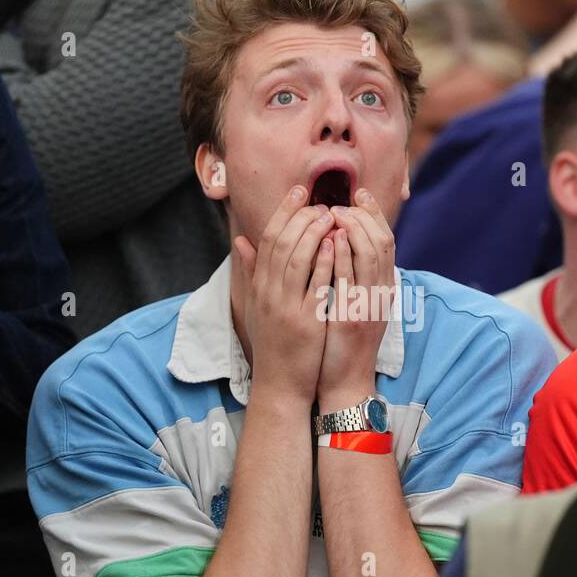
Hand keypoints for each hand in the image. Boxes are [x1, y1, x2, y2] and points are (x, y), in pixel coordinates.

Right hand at [235, 186, 335, 401]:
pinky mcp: (305, 323)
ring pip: (295, 259)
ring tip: (330, 213)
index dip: (283, 211)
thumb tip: (241, 239)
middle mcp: (267, 294)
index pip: (267, 239)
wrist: (279, 385)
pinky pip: (314, 285)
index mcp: (259, 287)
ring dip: (313, 232)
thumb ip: (252, 271)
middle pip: (280, 243)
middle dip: (299, 215)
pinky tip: (335, 243)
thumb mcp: (256, 305)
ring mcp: (285, 308)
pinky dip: (323, 261)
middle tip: (319, 198)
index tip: (299, 191)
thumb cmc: (273, 344)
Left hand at [318, 189, 394, 408]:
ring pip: (371, 255)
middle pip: (382, 242)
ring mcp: (369, 305)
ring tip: (335, 212)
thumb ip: (352, 275)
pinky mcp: (353, 317)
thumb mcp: (355, 305)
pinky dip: (344, 255)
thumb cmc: (343, 344)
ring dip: (354, 229)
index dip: (373, 215)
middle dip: (364, 215)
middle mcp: (381, 294)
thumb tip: (343, 243)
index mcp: (382, 289)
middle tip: (343, 201)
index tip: (358, 195)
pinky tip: (332, 238)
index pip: (385, 241)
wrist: (344, 382)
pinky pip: (351, 279)